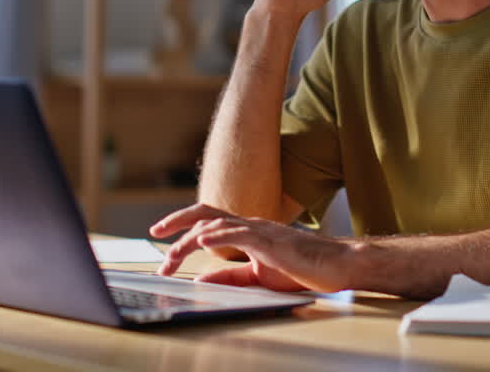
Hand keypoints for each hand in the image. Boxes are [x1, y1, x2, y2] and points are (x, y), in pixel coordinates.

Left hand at [149, 204, 358, 292]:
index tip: (162, 240)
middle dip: (176, 221)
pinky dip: (217, 234)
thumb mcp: (258, 275)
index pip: (208, 220)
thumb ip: (230, 274)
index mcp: (247, 231)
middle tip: (154, 232)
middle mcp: (249, 224)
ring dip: (189, 238)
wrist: (335, 265)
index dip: (183, 226)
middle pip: (205, 212)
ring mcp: (259, 229)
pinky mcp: (269, 240)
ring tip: (170, 253)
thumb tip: (203, 276)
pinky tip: (201, 240)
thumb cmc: (302, 268)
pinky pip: (238, 233)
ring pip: (215, 223)